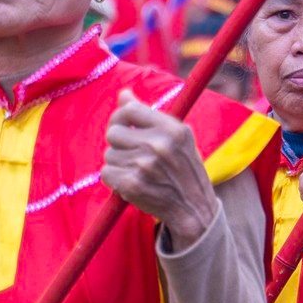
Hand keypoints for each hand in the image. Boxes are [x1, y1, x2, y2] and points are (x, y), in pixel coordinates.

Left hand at [103, 89, 218, 246]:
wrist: (195, 209)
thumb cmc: (184, 169)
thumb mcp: (177, 138)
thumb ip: (148, 115)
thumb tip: (123, 94)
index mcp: (173, 129)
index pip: (129, 109)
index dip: (122, 118)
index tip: (126, 127)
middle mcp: (159, 145)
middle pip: (114, 133)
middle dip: (119, 144)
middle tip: (133, 154)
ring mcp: (145, 166)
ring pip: (109, 155)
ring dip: (119, 164)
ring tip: (138, 172)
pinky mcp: (133, 185)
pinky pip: (107, 173)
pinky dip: (115, 179)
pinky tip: (133, 183)